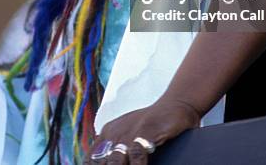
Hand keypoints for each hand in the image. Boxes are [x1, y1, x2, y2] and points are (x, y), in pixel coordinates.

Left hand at [84, 99, 200, 163]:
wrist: (173, 105)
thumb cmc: (150, 125)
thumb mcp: (127, 135)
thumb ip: (113, 150)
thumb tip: (100, 161)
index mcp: (107, 133)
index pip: (92, 158)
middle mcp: (115, 133)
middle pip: (102, 161)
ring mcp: (130, 132)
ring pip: (115, 159)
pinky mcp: (145, 131)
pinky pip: (137, 153)